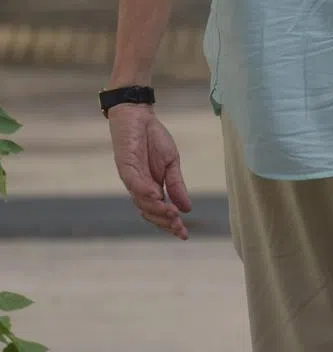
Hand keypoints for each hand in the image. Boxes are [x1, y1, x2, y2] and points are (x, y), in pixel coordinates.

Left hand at [108, 104, 191, 239]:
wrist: (139, 116)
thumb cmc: (153, 139)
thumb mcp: (172, 163)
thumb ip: (177, 185)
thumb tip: (187, 209)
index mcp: (150, 187)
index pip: (159, 211)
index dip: (170, 224)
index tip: (184, 235)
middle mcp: (138, 188)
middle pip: (149, 212)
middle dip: (164, 222)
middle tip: (179, 229)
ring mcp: (131, 178)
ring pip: (142, 201)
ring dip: (157, 210)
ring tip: (173, 215)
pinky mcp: (125, 166)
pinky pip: (135, 183)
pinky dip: (145, 191)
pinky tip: (157, 196)